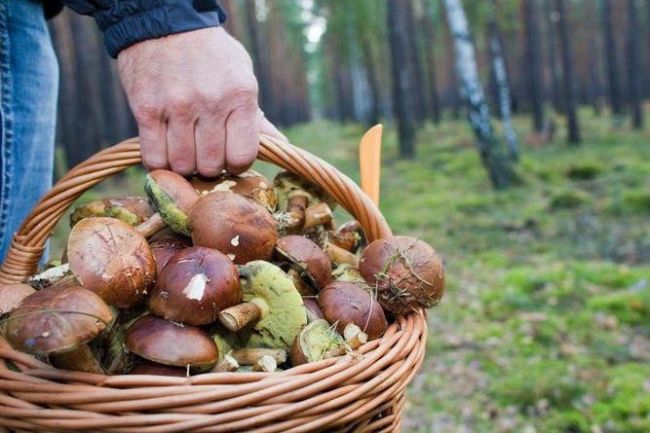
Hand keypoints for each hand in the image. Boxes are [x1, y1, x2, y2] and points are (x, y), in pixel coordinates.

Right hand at [117, 27, 285, 175]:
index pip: (243, 156)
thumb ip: (256, 116)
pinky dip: (160, 162)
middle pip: (211, 165)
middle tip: (205, 153)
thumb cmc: (211, 54)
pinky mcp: (146, 109)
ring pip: (182, 165)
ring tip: (185, 150)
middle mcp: (210, 102)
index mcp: (240, 95)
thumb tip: (279, 144)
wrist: (165, 22)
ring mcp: (177, 107)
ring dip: (184, 165)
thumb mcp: (242, 76)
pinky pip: (154, 157)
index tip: (229, 158)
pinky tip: (165, 151)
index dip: (236, 164)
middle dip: (209, 166)